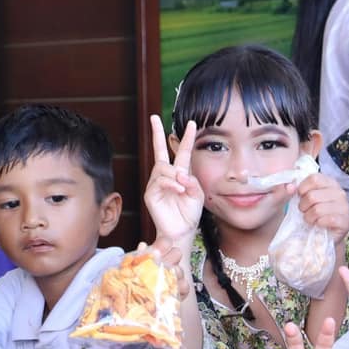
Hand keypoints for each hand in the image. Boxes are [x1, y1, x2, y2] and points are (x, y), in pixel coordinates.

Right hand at [145, 115, 204, 248]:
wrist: (182, 231)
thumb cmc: (189, 213)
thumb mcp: (198, 195)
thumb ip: (192, 182)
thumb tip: (180, 174)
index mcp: (180, 174)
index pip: (182, 152)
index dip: (185, 138)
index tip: (191, 123)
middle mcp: (166, 175)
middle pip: (159, 150)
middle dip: (156, 133)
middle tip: (154, 117)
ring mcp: (156, 183)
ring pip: (163, 168)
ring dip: (174, 176)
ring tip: (182, 188)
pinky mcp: (151, 193)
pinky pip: (160, 181)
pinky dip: (171, 184)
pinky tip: (178, 190)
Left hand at [294, 172, 348, 239]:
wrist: (317, 236)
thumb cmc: (308, 214)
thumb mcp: (297, 199)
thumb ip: (290, 190)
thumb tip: (289, 186)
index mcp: (329, 183)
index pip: (314, 179)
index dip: (302, 189)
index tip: (300, 197)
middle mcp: (339, 192)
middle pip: (313, 196)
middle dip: (303, 206)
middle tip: (304, 212)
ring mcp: (344, 207)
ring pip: (318, 209)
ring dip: (309, 217)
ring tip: (310, 220)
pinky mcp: (346, 221)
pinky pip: (328, 220)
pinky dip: (318, 224)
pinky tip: (318, 225)